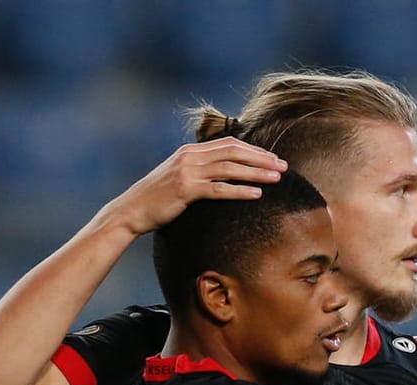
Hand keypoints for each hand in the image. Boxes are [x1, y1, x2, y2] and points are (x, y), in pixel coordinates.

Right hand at [106, 138, 286, 236]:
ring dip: (256, 173)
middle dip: (261, 158)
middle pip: (233, 152)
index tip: (274, 158)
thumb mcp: (181, 175)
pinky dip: (239, 191)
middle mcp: (190, 156)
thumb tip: (227, 172)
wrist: (133, 209)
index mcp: (191, 150)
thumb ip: (202, 169)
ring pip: (229, 169)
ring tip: (277, 179)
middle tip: (283, 167)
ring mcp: (187, 172)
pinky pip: (218, 189)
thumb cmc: (160, 196)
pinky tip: (257, 195)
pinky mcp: (186, 190)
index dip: (254, 150)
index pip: (229, 144)